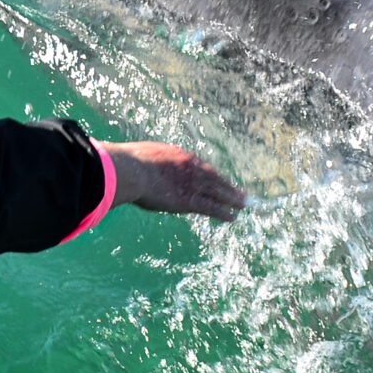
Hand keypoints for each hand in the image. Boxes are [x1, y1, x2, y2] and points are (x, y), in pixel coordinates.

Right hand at [100, 140, 245, 223]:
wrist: (130, 170)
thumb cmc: (128, 163)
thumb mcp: (143, 155)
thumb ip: (151, 161)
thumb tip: (143, 165)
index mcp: (180, 156)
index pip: (202, 167)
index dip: (214, 176)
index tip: (222, 181)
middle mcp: (191, 169)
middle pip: (215, 179)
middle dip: (229, 187)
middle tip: (242, 194)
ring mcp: (191, 184)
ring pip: (218, 193)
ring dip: (232, 200)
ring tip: (243, 206)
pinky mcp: (188, 200)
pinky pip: (211, 207)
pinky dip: (223, 213)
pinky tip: (232, 218)